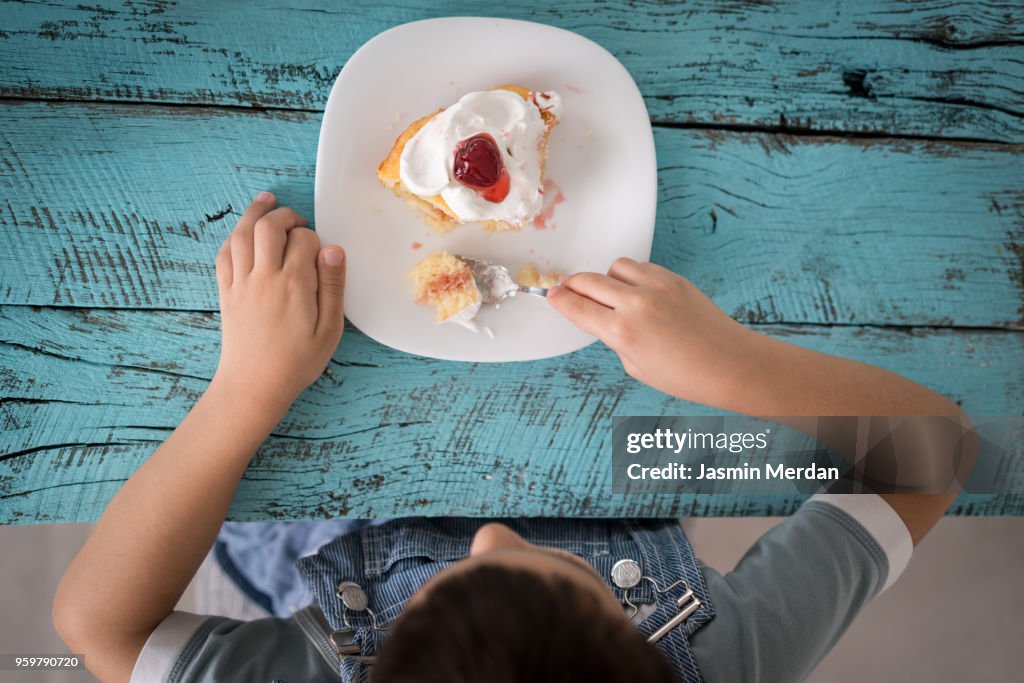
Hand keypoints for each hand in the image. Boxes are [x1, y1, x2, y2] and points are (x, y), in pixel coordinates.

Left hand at [212, 192, 345, 412]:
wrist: (254, 385)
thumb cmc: (296, 362)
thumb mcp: (329, 330)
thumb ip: (332, 287)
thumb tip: (333, 249)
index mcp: (294, 285)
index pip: (304, 239)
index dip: (314, 238)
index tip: (319, 251)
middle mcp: (264, 277)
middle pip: (269, 226)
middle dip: (285, 215)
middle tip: (298, 222)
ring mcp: (241, 283)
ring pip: (242, 233)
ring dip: (255, 213)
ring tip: (267, 202)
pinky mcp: (226, 291)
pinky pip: (224, 253)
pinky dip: (233, 236)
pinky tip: (243, 232)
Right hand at [548, 258, 758, 408]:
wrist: (731, 364)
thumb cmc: (687, 376)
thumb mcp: (636, 366)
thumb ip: (615, 339)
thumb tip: (604, 319)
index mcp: (623, 332)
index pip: (577, 307)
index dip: (559, 301)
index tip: (552, 297)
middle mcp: (637, 304)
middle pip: (588, 282)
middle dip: (573, 286)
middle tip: (568, 290)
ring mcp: (657, 287)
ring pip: (614, 268)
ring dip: (606, 279)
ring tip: (610, 295)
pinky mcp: (674, 279)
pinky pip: (640, 268)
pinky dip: (632, 277)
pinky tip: (636, 292)